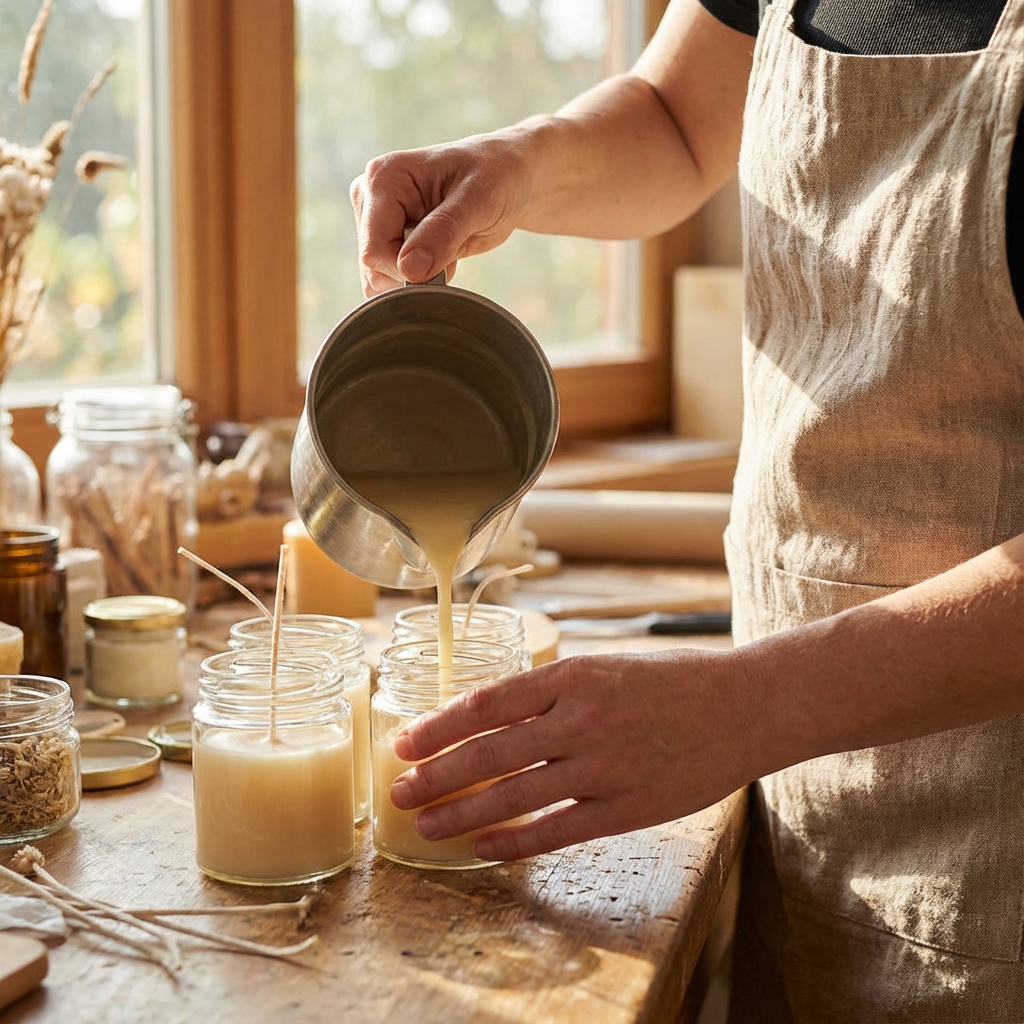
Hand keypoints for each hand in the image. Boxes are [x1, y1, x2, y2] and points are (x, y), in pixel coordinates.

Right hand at [349, 129, 533, 296]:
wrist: (507, 177)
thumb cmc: (497, 175)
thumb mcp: (480, 199)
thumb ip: (444, 231)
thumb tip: (409, 270)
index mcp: (383, 178)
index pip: (375, 249)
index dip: (408, 270)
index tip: (447, 261)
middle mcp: (370, 197)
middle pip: (373, 266)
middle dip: (415, 274)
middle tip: (453, 249)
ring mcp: (375, 220)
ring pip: (378, 277)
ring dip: (418, 278)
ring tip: (448, 249)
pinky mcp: (386, 238)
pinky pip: (388, 278)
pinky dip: (417, 280)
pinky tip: (440, 257)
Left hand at [389, 649, 761, 860]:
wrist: (743, 706)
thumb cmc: (672, 681)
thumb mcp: (606, 666)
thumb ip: (553, 691)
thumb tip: (491, 713)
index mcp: (572, 677)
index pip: (487, 703)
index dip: (439, 726)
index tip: (405, 742)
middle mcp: (581, 720)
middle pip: (489, 752)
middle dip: (435, 774)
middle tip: (398, 791)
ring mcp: (603, 767)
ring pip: (514, 795)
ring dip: (461, 813)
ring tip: (424, 824)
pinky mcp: (627, 808)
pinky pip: (556, 830)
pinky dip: (514, 841)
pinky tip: (482, 848)